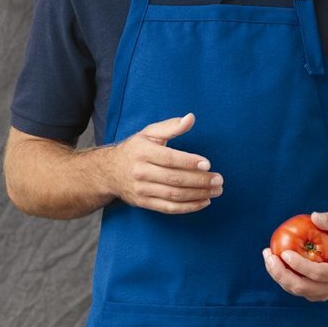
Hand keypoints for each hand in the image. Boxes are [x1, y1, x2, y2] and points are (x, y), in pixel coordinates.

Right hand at [109, 113, 224, 213]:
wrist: (108, 172)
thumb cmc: (135, 149)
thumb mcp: (149, 133)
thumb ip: (171, 126)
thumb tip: (191, 118)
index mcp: (143, 151)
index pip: (169, 158)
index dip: (189, 162)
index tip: (208, 164)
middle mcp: (141, 172)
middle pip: (174, 179)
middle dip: (200, 181)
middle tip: (219, 180)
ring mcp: (142, 189)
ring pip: (174, 195)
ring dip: (198, 195)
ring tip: (216, 191)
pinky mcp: (144, 203)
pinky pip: (168, 208)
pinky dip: (188, 207)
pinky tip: (204, 202)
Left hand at [261, 211, 327, 300]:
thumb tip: (314, 216)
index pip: (318, 274)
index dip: (300, 266)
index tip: (285, 253)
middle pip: (302, 287)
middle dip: (282, 274)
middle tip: (270, 257)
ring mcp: (321, 295)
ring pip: (295, 290)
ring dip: (278, 275)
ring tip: (268, 256)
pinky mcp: (312, 295)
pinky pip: (294, 288)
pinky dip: (281, 276)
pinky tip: (273, 261)